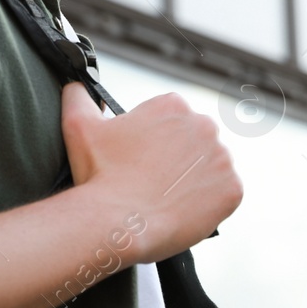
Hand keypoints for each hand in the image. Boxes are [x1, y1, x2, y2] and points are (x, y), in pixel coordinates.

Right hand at [60, 82, 241, 263]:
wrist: (116, 222)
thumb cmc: (98, 174)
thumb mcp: (79, 124)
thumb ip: (78, 96)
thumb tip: (75, 86)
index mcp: (173, 106)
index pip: (171, 121)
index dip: (154, 142)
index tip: (141, 159)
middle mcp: (204, 125)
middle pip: (194, 143)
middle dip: (177, 159)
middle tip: (152, 181)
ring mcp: (222, 159)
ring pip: (210, 169)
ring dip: (194, 180)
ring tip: (165, 198)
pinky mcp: (232, 190)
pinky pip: (224, 195)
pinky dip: (209, 204)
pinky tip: (183, 210)